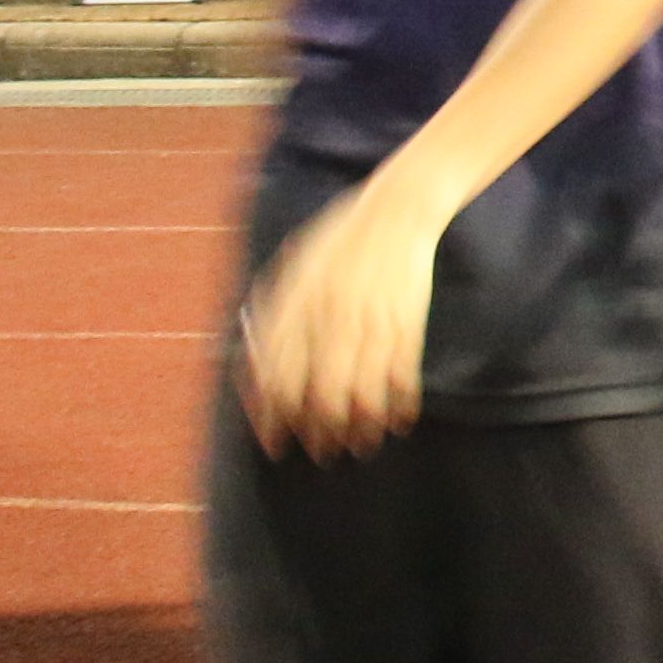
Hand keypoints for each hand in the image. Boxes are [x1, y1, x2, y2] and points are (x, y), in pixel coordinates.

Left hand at [238, 175, 449, 459]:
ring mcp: (372, 322)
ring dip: (359, 426)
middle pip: (320, 391)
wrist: (396, 210)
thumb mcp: (293, 267)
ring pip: (363, 391)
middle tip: (319, 451)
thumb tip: (254, 358)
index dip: (273, 413)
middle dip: (318, 430)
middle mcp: (331, 319)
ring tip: (357, 446)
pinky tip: (396, 422)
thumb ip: (274, 311)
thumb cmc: (339, 238)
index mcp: (298, 304)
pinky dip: (400, 404)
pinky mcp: (407, 323)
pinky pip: (403, 375)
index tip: (274, 440)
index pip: (278, 372)